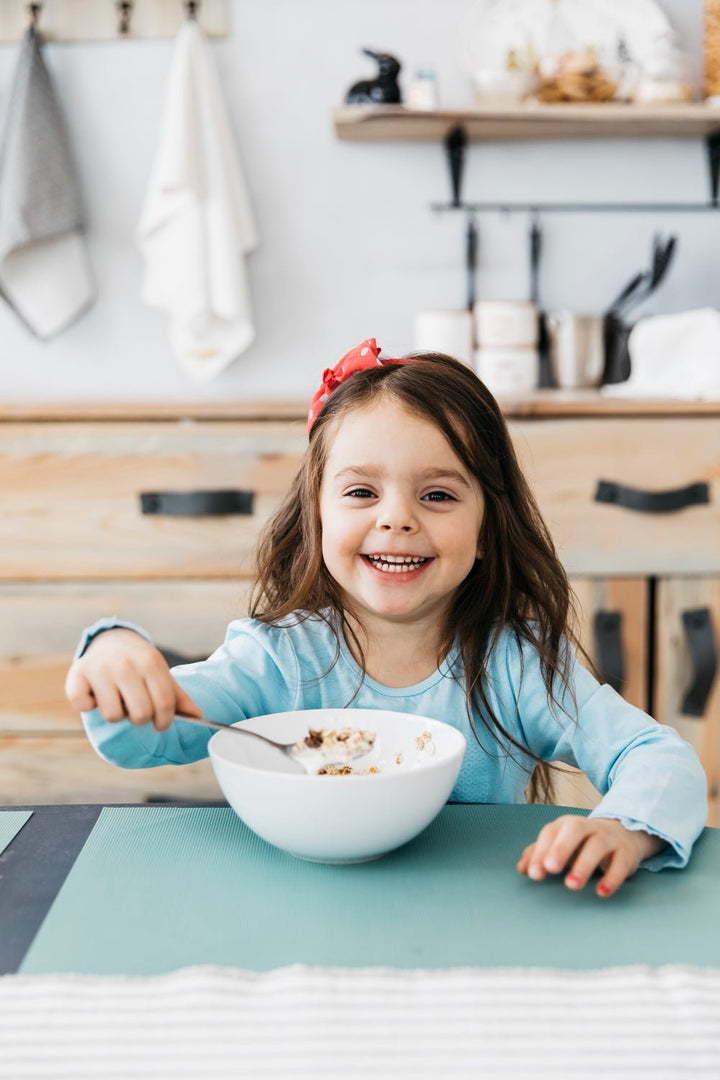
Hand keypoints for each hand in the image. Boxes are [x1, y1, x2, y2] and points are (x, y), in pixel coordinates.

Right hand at [65, 628, 201, 731]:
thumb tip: (199, 716)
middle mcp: (125, 664)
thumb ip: (177, 696)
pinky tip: (94, 695)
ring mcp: (100, 669)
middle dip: (141, 720)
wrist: (111, 641)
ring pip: (112, 715)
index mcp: (150, 663)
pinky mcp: (77, 675)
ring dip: (116, 715)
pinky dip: (89, 706)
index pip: (164, 704)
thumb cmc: (140, 665)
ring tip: (117, 701)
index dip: (165, 721)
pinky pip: (83, 706)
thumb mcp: (160, 673)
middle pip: (140, 714)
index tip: (161, 725)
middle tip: (137, 712)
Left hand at [516, 814, 665, 897]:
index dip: (541, 852)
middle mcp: (588, 827)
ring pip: (597, 846)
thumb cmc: (582, 843)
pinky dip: (612, 878)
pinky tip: (601, 892)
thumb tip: (521, 869)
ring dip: (584, 865)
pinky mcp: (626, 853)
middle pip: (574, 830)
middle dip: (561, 848)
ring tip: (572, 885)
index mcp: (566, 825)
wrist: (622, 834)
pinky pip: (620, 863)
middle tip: (551, 869)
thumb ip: (539, 855)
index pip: (551, 833)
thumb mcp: (560, 845)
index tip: (534, 874)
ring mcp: (608, 838)